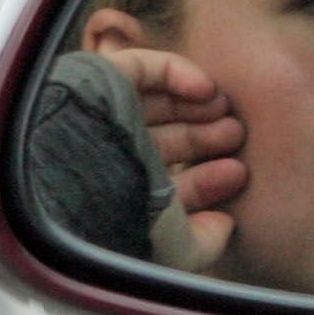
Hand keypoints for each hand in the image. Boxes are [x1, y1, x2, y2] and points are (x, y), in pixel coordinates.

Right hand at [97, 46, 247, 270]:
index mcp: (118, 198)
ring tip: (227, 113)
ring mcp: (98, 117)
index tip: (239, 173)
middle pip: (164, 141)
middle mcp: (106, 158)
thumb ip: (203, 245)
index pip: (166, 186)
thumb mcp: (171, 248)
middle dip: (205, 139)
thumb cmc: (121, 221)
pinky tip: (205, 89)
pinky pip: (139, 66)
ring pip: (154, 104)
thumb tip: (226, 227)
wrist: (74, 182)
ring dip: (196, 107)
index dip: (206, 180)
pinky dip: (175, 71)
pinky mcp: (93, 79)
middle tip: (235, 136)